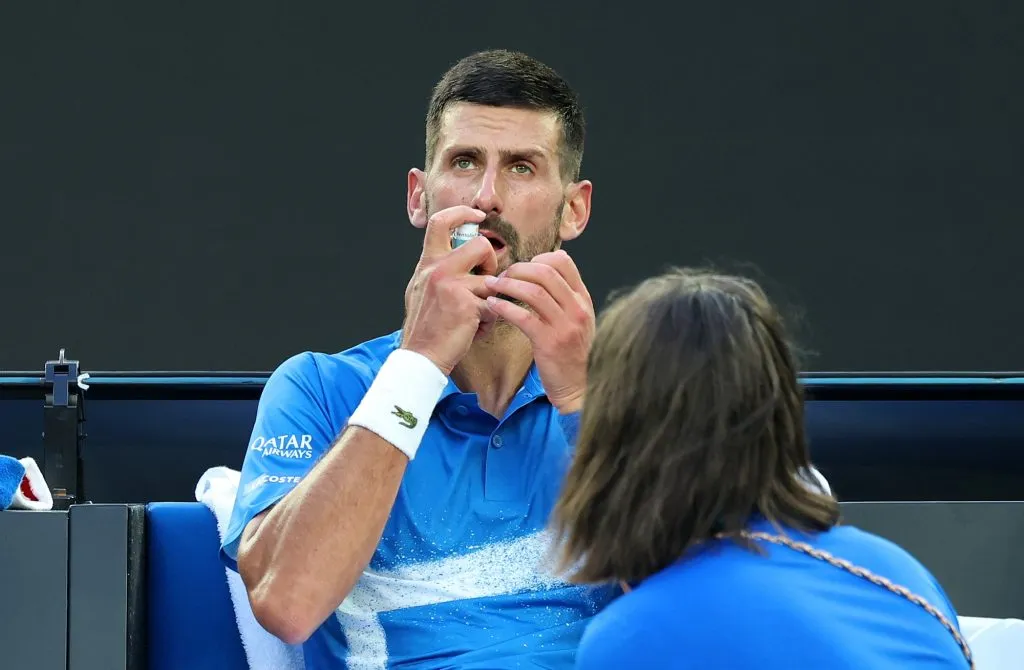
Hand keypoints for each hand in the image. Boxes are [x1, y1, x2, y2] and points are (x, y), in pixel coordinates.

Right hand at [401, 206, 497, 375]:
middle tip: (487, 279)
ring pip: (492, 277)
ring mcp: (451, 285)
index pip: (440, 222)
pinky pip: (493, 304)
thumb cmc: (426, 327)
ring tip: (480, 312)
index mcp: (427, 263)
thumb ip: (438, 270)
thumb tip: (458, 256)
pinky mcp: (465, 304)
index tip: (477, 215)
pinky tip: (477, 328)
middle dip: (492, 261)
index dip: (461, 212)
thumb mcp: (422, 290)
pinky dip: (490, 318)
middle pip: (480, 244)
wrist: (420, 356)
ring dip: (493, 296)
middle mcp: (436, 269)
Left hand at [483, 250, 593, 412]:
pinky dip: (504, 307)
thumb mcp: (578, 320)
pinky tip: (492, 305)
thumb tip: (545, 271)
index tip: (524, 265)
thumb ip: (565, 297)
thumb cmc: (572, 353)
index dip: (539, 257)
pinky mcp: (549, 342)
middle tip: (503, 275)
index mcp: (583, 299)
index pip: (564, 262)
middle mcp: (577, 308)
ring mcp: (564, 325)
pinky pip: (523, 316)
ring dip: (508, 284)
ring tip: (492, 285)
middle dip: (519, 269)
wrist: (578, 387)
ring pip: (534, 291)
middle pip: (546, 272)